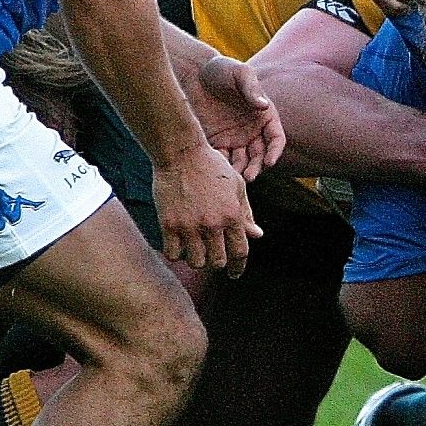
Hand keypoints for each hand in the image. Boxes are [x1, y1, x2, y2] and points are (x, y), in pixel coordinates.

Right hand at [154, 143, 259, 273]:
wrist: (181, 152)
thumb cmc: (211, 166)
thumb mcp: (236, 186)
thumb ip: (246, 213)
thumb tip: (257, 235)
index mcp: (232, 215)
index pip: (239, 252)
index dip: (238, 267)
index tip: (234, 273)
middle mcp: (212, 224)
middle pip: (217, 262)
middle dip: (217, 262)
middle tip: (212, 257)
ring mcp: (189, 226)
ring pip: (196, 262)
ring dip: (197, 259)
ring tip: (195, 250)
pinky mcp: (169, 224)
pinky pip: (173, 254)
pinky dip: (177, 254)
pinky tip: (179, 245)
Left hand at [186, 54, 283, 179]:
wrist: (193, 73)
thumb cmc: (221, 69)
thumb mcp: (240, 73)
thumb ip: (251, 89)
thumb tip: (264, 106)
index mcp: (265, 116)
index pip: (276, 138)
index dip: (275, 151)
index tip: (269, 162)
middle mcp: (253, 130)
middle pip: (260, 155)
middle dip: (256, 167)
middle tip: (249, 176)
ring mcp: (235, 138)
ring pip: (243, 161)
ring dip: (241, 171)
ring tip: (234, 178)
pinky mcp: (217, 141)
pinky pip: (223, 158)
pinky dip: (222, 166)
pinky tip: (217, 169)